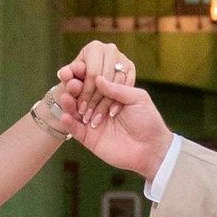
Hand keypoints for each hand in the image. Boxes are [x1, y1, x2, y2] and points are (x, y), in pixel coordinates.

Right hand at [58, 54, 169, 177]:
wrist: (151, 149)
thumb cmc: (148, 121)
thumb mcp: (137, 99)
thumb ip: (117, 89)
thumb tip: (98, 77)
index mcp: (111, 96)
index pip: (94, 84)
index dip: (85, 77)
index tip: (76, 67)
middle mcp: (99, 108)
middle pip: (82, 96)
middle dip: (74, 89)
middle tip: (69, 82)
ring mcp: (92, 123)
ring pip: (75, 112)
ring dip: (69, 104)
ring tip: (65, 97)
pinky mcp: (89, 138)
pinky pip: (76, 130)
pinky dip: (69, 123)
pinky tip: (65, 116)